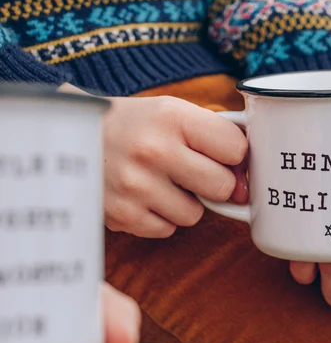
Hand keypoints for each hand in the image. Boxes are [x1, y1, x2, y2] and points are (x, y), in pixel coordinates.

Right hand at [101, 93, 247, 237]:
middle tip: (192, 170)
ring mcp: (136, 186)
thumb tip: (245, 185)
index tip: (219, 152)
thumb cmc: (137, 125)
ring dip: (185, 202)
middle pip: (222, 187)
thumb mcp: (173, 112)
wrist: (72, 135)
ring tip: (161, 180)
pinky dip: (160, 217)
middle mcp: (153, 150)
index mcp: (172, 117)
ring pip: (195, 214)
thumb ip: (216, 138)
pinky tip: (143, 195)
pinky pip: (167, 230)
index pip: (236, 148)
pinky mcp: (122, 215)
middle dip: (214, 183)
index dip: (233, 154)